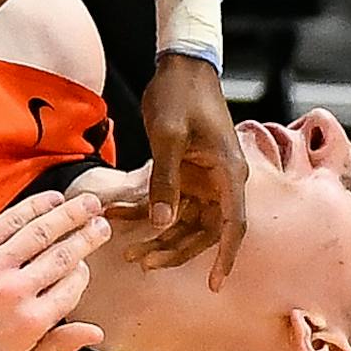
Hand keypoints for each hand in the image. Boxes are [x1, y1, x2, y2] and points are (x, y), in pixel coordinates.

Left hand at [0, 189, 110, 350]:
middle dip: (87, 237)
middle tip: (103, 224)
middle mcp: (17, 290)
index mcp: (30, 323)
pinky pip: (11, 220)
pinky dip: (35, 207)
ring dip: (69, 214)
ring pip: (42, 232)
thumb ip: (56, 350)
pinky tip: (51, 200)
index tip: (86, 264)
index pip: (72, 289)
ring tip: (89, 204)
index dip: (82, 273)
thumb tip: (95, 333)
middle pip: (64, 255)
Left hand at [130, 53, 248, 288]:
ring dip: (159, 235)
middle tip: (143, 263)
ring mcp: (204, 178)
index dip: (225, 257)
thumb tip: (162, 222)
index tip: (214, 283)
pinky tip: (118, 216)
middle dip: (175, 249)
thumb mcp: (168, 136)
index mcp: (229, 175)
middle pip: (204, 230)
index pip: (232, 226)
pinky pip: (169, 200)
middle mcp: (221, 182)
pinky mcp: (186, 171)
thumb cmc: (180, 95)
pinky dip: (147, 210)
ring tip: (128, 250)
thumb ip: (166, 180)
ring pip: (185, 220)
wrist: (180, 66)